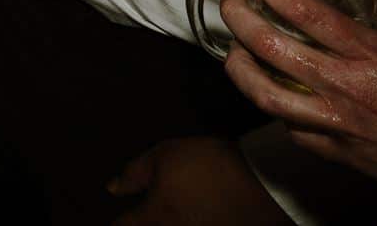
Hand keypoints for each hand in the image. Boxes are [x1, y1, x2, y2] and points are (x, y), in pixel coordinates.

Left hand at [108, 137, 292, 224]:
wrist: (264, 184)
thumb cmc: (208, 166)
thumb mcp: (163, 157)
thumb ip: (133, 175)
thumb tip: (113, 188)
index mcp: (155, 218)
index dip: (118, 221)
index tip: (122, 216)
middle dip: (143, 223)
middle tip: (149, 212)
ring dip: (169, 223)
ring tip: (175, 212)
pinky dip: (192, 224)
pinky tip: (195, 216)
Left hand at [221, 0, 376, 219]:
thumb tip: (364, 10)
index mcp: (373, 56)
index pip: (303, 10)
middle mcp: (347, 88)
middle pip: (269, 45)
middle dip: (238, 17)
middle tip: (231, 2)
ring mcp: (338, 124)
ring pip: (264, 94)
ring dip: (238, 67)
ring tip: (232, 51)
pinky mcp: (338, 155)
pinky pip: (290, 129)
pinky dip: (274, 109)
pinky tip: (272, 95)